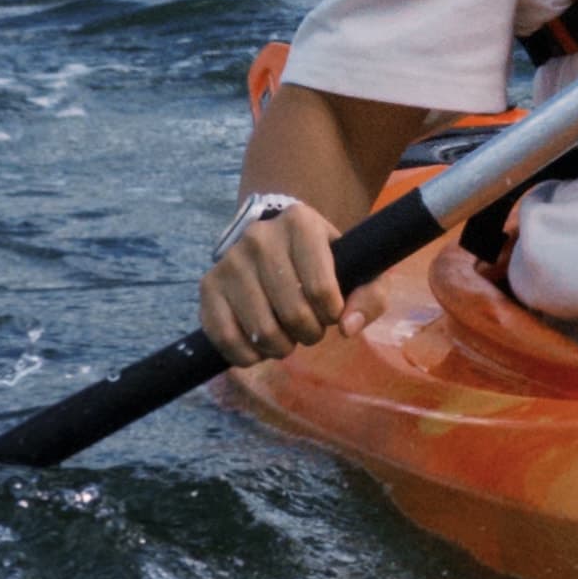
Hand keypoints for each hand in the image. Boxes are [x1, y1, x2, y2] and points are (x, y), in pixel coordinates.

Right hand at [198, 199, 353, 365]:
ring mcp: (229, 261)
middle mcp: (260, 236)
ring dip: (281, 347)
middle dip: (309, 333)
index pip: (321, 288)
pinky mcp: (207, 286)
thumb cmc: (323, 260)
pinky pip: (225, 338)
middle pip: (292, 313)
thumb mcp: (358, 269)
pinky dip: (247, 356)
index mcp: (300, 222)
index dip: (332, 314)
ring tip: (287, 336)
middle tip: (310, 328)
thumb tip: (348, 328)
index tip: (332, 312)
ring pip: (261, 330)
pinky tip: (260, 347)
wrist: (276, 241)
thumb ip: (370, 296)